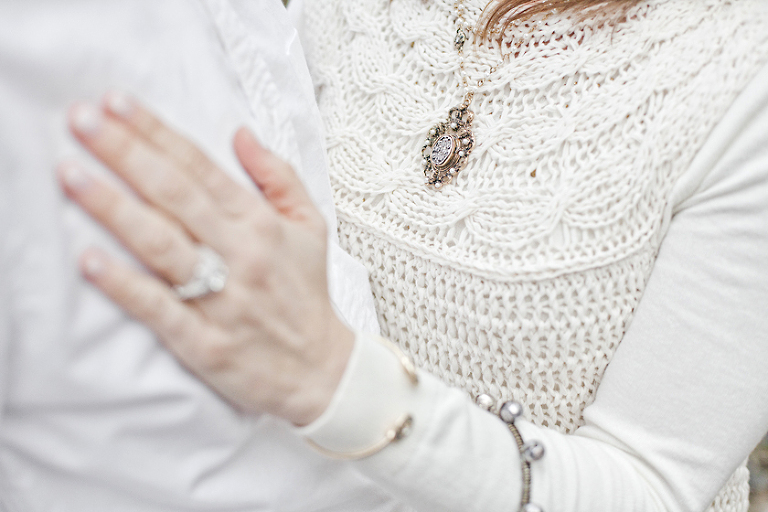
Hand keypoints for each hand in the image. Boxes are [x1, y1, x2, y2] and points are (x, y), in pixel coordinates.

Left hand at [59, 92, 353, 425]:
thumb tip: (242, 134)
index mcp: (261, 224)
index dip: (156, 132)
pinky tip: (90, 261)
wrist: (321, 369)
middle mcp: (242, 255)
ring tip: (72, 176)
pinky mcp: (205, 343)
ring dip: (115, 209)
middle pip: (175, 195)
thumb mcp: (311, 226)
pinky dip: (125, 285)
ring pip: (162, 246)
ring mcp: (223, 300)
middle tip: (81, 121)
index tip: (115, 104)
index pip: (200, 167)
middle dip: (125, 153)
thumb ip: (279, 176)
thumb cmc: (308, 295)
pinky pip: (159, 309)